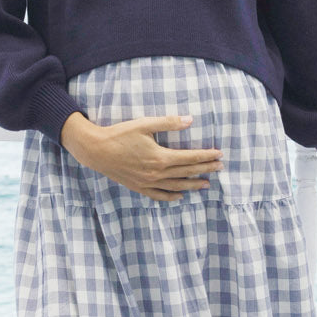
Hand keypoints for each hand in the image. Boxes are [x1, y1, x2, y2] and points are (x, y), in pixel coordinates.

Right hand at [61, 112, 223, 201]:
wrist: (96, 150)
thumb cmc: (119, 134)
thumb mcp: (144, 124)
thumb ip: (168, 123)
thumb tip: (190, 120)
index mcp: (161, 157)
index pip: (190, 157)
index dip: (206, 156)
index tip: (219, 154)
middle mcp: (157, 173)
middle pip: (187, 172)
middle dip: (205, 169)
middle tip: (220, 167)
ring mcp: (148, 182)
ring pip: (176, 186)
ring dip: (193, 185)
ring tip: (206, 184)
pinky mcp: (139, 187)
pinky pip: (159, 195)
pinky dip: (172, 196)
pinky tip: (180, 195)